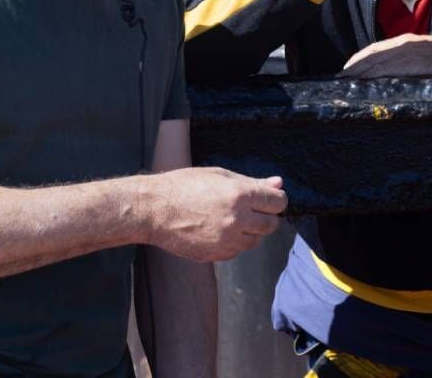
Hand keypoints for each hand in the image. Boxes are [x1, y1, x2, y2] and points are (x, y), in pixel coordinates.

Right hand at [146, 167, 286, 261]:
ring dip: (250, 231)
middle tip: (250, 209)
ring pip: (255, 240)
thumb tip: (278, 184)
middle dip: (265, 216)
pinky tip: (218, 230)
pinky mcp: (216, 255)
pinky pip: (237, 251)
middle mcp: (238, 220)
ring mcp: (227, 240)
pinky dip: (234, 242)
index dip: (275, 200)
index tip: (268, 199)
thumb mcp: (220, 176)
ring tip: (230, 218)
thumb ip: (252, 182)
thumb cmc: (184, 186)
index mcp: (240, 195)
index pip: (278, 202)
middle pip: (271, 224)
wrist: (154, 209)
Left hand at [341, 34, 431, 77]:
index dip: (359, 59)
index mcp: (405, 41)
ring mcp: (409, 53)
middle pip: (371, 55)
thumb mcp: (424, 53)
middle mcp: (403, 44)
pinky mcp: (416, 63)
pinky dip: (375, 75)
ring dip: (360, 72)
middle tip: (339, 79)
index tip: (346, 69)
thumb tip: (392, 73)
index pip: (375, 48)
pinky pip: (391, 69)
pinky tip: (366, 81)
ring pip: (377, 61)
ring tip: (346, 82)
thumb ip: (408, 60)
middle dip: (354, 67)